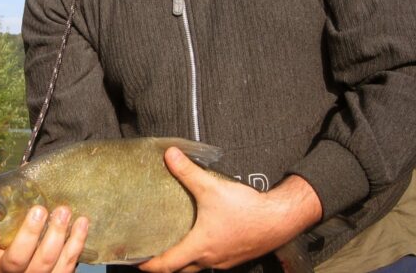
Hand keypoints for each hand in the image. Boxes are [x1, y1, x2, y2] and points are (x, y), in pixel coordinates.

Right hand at [0, 205, 89, 272]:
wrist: (44, 248)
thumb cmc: (23, 225)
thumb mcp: (12, 217)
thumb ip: (12, 203)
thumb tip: (26, 169)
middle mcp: (10, 269)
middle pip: (17, 259)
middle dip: (29, 234)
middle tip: (39, 210)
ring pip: (44, 262)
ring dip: (56, 235)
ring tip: (63, 211)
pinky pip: (67, 265)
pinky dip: (76, 243)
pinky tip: (81, 223)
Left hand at [138, 147, 321, 271]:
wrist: (280, 219)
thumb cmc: (246, 209)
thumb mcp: (211, 188)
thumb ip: (187, 172)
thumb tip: (168, 155)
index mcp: (199, 247)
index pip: (166, 265)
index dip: (148, 264)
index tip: (135, 261)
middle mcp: (209, 259)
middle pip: (179, 271)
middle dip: (163, 265)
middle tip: (149, 256)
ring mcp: (223, 261)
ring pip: (196, 267)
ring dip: (182, 261)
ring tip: (171, 246)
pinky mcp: (235, 256)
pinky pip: (211, 261)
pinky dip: (200, 255)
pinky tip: (200, 240)